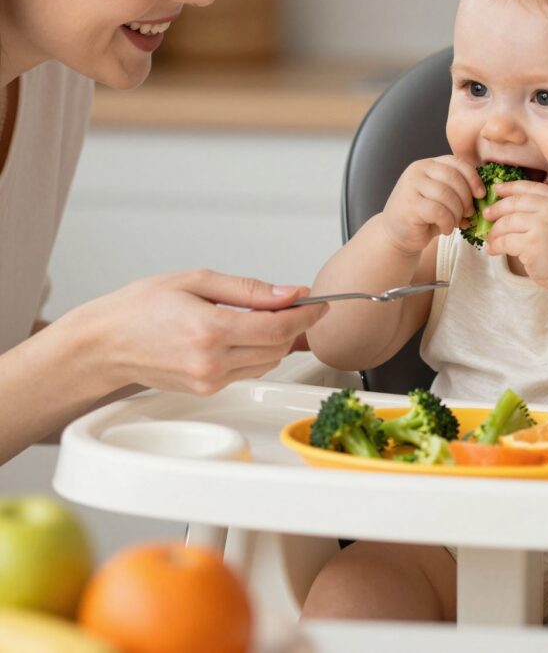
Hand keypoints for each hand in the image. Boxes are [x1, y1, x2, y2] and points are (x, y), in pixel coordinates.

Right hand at [64, 269, 329, 395]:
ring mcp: (209, 380)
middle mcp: (212, 361)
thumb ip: (250, 289)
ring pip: (268, 362)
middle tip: (291, 303)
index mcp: (210, 329)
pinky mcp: (207, 390)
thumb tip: (290, 293)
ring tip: (259, 316)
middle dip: (293, 325)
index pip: (279, 327)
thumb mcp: (197, 281)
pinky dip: (255, 352)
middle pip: (279, 347)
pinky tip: (240, 334)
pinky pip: (248, 370)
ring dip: (276, 340)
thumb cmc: (141, 307)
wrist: (104, 343)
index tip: (320, 304)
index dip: (307, 315)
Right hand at [380, 156, 485, 256]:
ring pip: (447, 195)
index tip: (481, 194)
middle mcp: (418, 171)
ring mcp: (411, 186)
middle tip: (468, 214)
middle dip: (466, 198)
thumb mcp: (442, 198)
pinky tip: (445, 229)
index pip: (456, 163)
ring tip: (454, 223)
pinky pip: (439, 211)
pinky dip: (447, 223)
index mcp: (428, 165)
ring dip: (457, 213)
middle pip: (454, 178)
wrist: (396, 235)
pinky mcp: (410, 205)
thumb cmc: (424, 216)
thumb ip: (457, 190)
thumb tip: (483, 195)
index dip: (473, 178)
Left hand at [483, 181, 547, 289]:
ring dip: (494, 231)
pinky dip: (496, 246)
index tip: (497, 189)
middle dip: (497, 208)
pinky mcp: (531, 246)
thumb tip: (515, 205)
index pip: (531, 188)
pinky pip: (505, 242)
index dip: (511, 187)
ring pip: (507, 223)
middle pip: (515, 203)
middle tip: (487, 214)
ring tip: (490, 239)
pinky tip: (493, 250)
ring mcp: (541, 227)